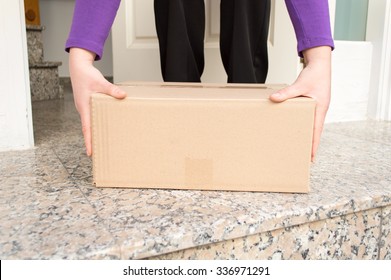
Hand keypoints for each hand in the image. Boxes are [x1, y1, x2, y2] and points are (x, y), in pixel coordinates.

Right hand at [69, 48, 126, 155]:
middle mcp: (83, 110)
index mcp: (84, 108)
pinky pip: (92, 117)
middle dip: (93, 141)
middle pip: (88, 129)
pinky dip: (97, 123)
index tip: (90, 153)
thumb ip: (112, 90)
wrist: (78, 67)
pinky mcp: (88, 104)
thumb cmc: (87, 75)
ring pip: (90, 123)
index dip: (89, 141)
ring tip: (103, 142)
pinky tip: (105, 125)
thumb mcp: (100, 82)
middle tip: (99, 153)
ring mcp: (85, 108)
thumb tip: (123, 95)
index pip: (86, 129)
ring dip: (95, 132)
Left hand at [269, 46, 331, 161]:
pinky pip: (307, 116)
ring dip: (305, 133)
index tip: (311, 157)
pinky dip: (302, 123)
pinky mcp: (312, 103)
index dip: (313, 145)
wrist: (321, 64)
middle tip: (302, 156)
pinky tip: (294, 126)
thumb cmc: (315, 74)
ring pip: (311, 124)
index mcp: (320, 109)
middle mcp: (319, 110)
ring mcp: (316, 107)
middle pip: (314, 130)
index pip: (316, 131)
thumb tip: (273, 99)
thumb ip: (287, 93)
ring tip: (297, 144)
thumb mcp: (300, 84)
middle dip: (309, 143)